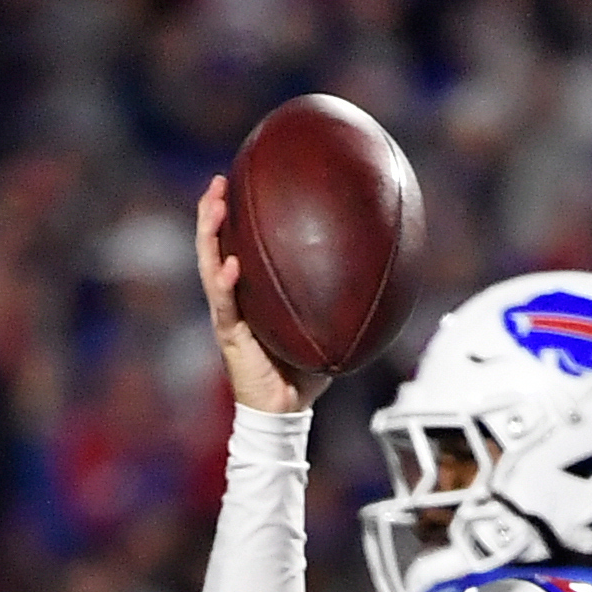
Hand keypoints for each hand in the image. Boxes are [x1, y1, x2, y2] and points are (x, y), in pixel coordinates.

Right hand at [195, 175, 333, 416]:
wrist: (287, 410)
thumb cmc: (306, 368)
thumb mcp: (327, 324)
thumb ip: (340, 298)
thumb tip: (383, 271)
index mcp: (251, 291)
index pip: (237, 244)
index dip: (236, 214)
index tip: (242, 181)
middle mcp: (234, 297)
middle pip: (215, 245)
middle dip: (212, 212)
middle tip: (219, 181)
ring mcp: (228, 314)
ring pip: (209, 265)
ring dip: (208, 235)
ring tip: (213, 207)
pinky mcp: (228, 335)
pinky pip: (225, 305)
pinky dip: (226, 283)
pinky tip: (231, 264)